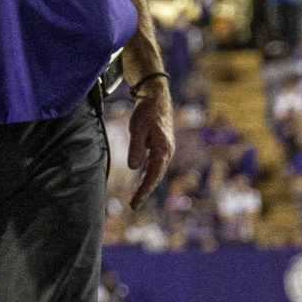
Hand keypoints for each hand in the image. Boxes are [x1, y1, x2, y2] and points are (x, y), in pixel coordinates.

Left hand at [126, 89, 173, 207]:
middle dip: (145, 191)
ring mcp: (166, 149)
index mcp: (163, 149)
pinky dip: (149, 175)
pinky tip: (142, 181)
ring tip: (137, 198)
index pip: (153, 175)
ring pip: (156, 172)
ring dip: (147, 184)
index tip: (135, 203)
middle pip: (156, 176)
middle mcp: (167, 152)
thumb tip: (134, 168)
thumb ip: (136, 148)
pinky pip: (155, 165)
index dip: (144, 190)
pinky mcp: (162, 146)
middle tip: (133, 205)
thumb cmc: (147, 111)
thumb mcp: (138, 129)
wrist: (156, 97)